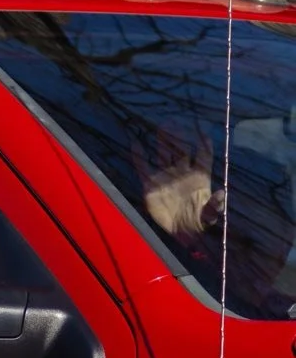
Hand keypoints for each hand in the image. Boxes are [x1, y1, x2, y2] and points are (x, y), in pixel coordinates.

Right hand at [135, 126, 220, 245]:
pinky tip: (135, 143)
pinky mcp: (150, 185)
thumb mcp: (209, 215)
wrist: (180, 233)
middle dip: (179, 137)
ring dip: (162, 142)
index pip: (203, 154)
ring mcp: (166, 177)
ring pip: (164, 154)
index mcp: (199, 176)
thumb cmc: (198, 222)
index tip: (201, 131)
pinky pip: (143, 167)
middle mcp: (182, 172)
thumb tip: (222, 193)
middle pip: (181, 150)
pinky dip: (139, 156)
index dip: (203, 143)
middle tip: (174, 124)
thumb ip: (215, 205)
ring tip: (161, 127)